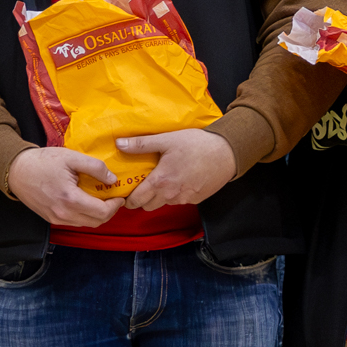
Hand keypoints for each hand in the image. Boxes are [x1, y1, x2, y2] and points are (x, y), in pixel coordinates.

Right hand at [6, 146, 120, 228]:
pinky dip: (84, 215)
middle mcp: (63, 214)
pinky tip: (84, 202)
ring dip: (97, 215)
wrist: (16, 170)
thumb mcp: (71, 157)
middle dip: (109, 212)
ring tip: (100, 200)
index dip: (115, 205)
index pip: (102, 212)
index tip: (118, 196)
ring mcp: (56, 219)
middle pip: (96, 222)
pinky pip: (74, 222)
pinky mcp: (51, 219)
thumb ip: (95, 167)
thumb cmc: (42, 162)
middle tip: (112, 198)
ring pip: (86, 223)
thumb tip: (112, 179)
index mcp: (70, 199)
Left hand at [113, 126, 236, 210]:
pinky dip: (176, 194)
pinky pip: (180, 201)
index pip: (137, 201)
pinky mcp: (196, 199)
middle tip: (143, 185)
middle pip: (148, 206)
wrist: (227, 153)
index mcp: (160, 181)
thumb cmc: (197, 145)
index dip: (129, 199)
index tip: (126, 192)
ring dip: (160, 196)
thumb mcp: (167, 140)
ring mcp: (184, 199)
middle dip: (143, 199)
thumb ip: (141, 144)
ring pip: (164, 204)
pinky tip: (180, 179)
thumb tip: (119, 144)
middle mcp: (171, 195)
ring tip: (163, 179)